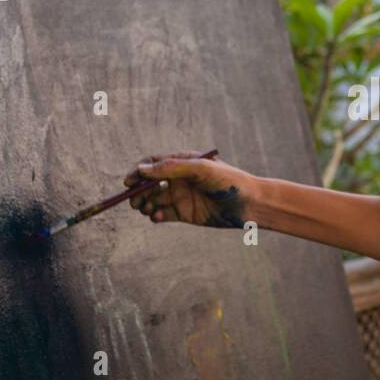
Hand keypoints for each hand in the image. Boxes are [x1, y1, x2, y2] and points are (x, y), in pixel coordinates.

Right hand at [124, 150, 258, 228]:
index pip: (153, 164)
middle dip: (138, 192)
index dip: (138, 172)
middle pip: (149, 183)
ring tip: (146, 209)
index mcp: (182, 162)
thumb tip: (142, 169)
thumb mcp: (199, 169)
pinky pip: (163, 215)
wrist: (249, 204)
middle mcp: (179, 178)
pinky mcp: (185, 214)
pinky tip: (157, 217)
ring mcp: (181, 196)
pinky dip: (156, 216)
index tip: (129, 182)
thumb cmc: (228, 180)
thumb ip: (171, 168)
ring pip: (153, 200)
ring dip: (145, 204)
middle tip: (134, 201)